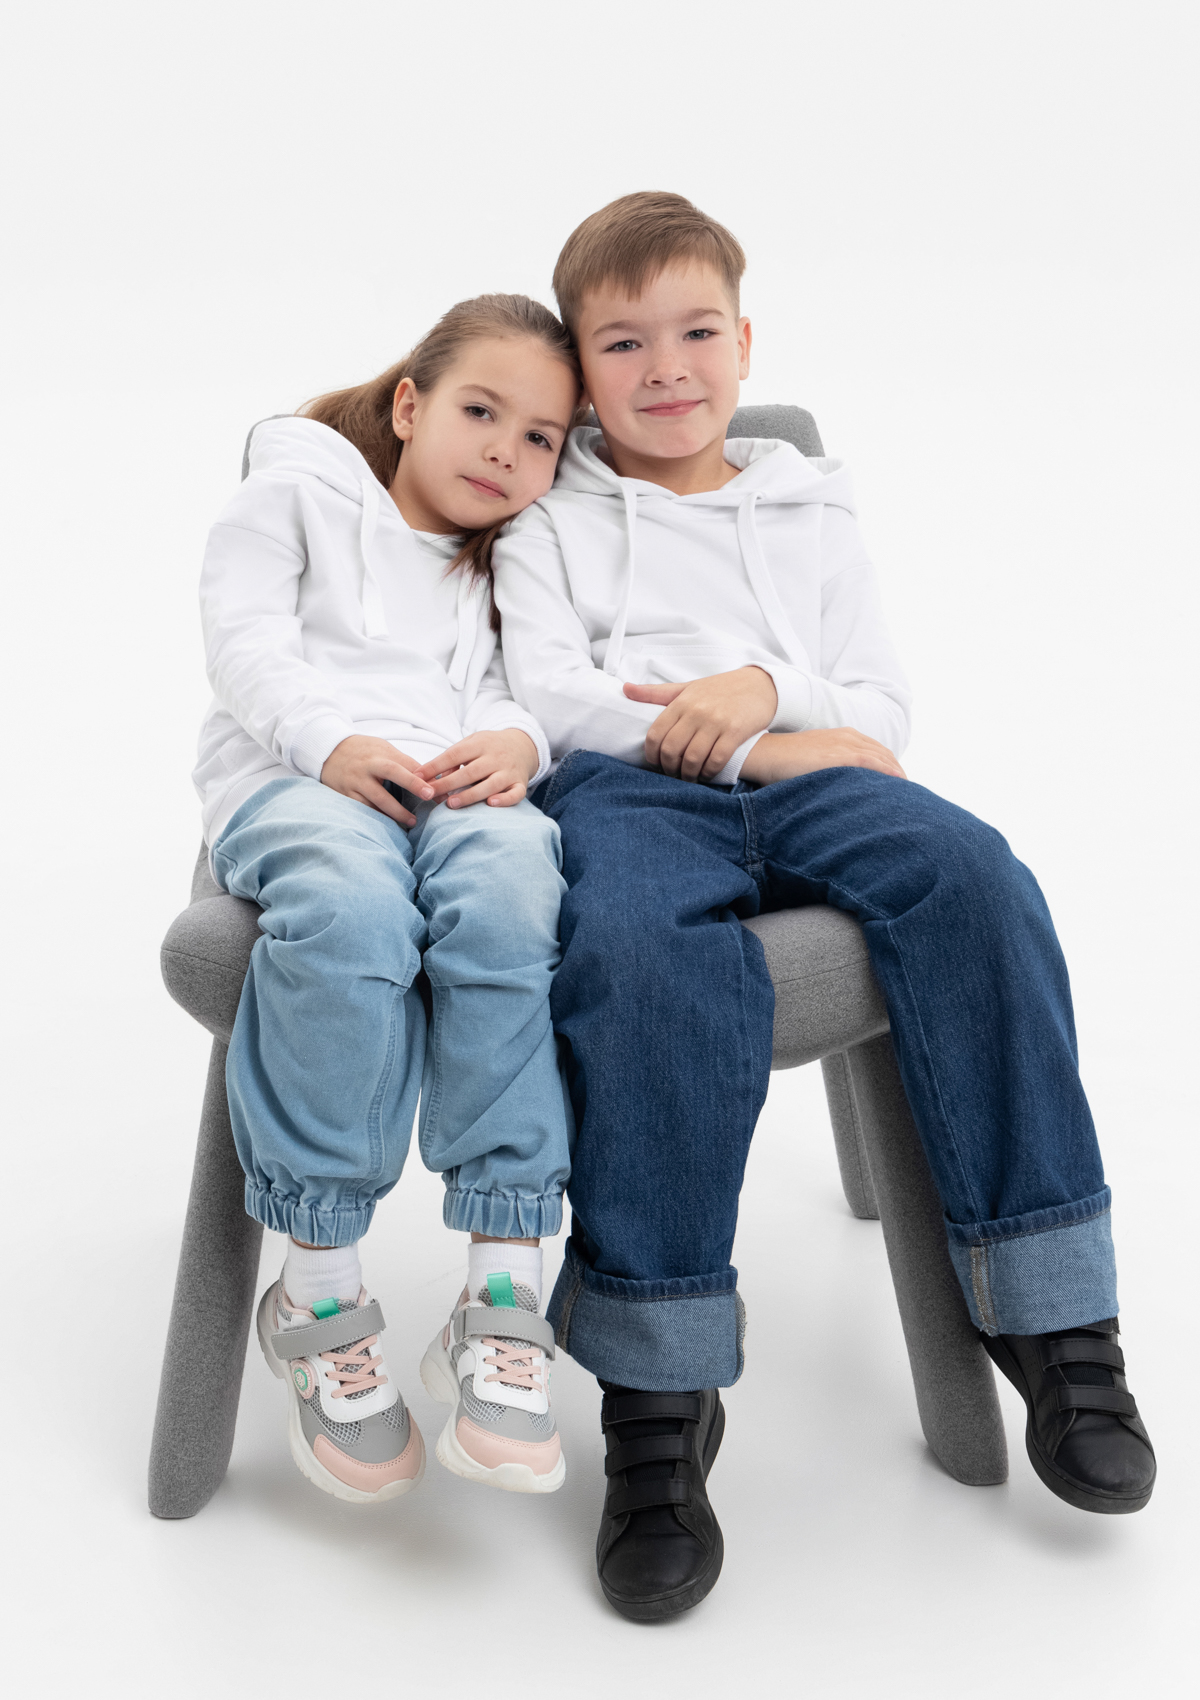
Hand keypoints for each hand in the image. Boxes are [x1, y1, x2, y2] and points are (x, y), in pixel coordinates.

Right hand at [320, 735, 434, 825]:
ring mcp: (356, 780)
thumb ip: (404, 763)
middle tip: (429, 796)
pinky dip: (377, 817)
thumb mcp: (382, 749)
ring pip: (377, 797)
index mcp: (381, 752)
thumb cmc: (363, 751)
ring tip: (412, 822)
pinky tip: (389, 825)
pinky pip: (364, 808)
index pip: (407, 762)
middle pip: (392, 771)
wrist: (327, 751)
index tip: (439, 787)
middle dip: (412, 783)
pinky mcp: (346, 794)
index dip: (424, 775)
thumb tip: (432, 779)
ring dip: (396, 811)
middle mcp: (369, 764)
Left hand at [418, 729, 539, 808]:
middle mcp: (496, 757)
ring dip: (469, 795)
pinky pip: (515, 794)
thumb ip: (454, 758)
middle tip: (428, 794)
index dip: (435, 766)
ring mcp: (509, 771)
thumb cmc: (489, 747)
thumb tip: (434, 777)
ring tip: (451, 804)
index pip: (454, 754)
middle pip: (470, 772)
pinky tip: (490, 804)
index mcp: (480, 744)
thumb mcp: (472, 744)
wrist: (523, 745)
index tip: (417, 776)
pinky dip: (504, 800)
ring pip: (490, 785)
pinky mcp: (521, 783)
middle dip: (447, 784)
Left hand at [623, 666, 778, 781]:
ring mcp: (716, 722)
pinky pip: (716, 760)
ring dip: (688, 775)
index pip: (655, 735)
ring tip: (689, 777)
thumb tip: (625, 689)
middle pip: (671, 750)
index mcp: (681, 702)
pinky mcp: (735, 732)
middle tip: (672, 775)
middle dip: (668, 769)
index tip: (656, 764)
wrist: (759, 685)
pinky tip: (707, 774)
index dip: (652, 756)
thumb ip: (656, 693)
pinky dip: (708, 772)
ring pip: (692, 758)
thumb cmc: (719, 689)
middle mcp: (696, 711)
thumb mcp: (686, 688)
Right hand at [739, 728, 906, 784]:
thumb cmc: (780, 762)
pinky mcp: (839, 755)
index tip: (896, 783)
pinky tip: (897, 783)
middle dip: (897, 771)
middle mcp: (847, 736)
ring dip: (896, 773)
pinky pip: (873, 762)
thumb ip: (827, 769)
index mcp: (841, 736)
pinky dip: (888, 772)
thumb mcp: (809, 761)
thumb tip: (834, 788)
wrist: (763, 753)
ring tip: (906, 793)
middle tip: (906, 792)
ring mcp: (844, 744)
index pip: (875, 750)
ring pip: (882, 757)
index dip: (889, 766)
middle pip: (883, 753)